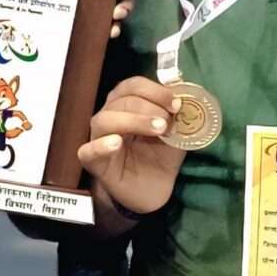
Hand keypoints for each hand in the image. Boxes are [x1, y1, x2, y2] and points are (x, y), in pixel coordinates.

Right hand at [78, 75, 184, 219]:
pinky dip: (100, 145)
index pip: (133, 86)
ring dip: (133, 120)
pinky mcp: (95, 163)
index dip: (155, 90)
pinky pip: (88, 151)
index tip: (176, 104)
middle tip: (167, 122)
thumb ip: (180, 116)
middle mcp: (110, 116)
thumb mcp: (176, 133)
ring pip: (104, 120)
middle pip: (121, 100)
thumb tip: (189, 96)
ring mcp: (100, 139)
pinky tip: (116, 143)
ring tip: (157, 129)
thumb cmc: (160, 156)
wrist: (155, 190)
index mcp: (127, 104)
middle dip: (148, 107)